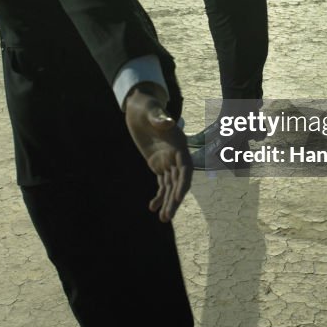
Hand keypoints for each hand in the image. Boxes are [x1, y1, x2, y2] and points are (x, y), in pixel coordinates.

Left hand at [124, 84, 191, 221]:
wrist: (140, 108)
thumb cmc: (147, 106)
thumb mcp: (151, 110)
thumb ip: (159, 117)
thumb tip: (167, 122)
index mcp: (179, 144)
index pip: (185, 168)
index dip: (183, 184)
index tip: (178, 198)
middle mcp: (177, 155)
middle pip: (179, 181)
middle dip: (174, 199)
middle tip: (167, 217)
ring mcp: (168, 161)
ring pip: (171, 186)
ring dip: (168, 202)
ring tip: (163, 219)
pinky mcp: (158, 164)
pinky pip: (161, 183)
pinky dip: (158, 195)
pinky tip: (152, 207)